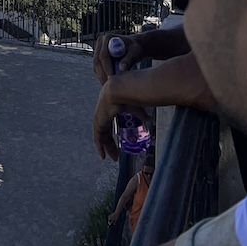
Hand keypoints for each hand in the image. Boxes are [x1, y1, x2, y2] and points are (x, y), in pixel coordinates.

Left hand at [93, 57, 212, 161]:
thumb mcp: (136, 107)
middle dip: (109, 144)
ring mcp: (99, 115)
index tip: (116, 145)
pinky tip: (103, 154)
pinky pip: (98, 135)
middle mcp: (102, 112)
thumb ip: (140, 114)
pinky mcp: (99, 118)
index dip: (111, 136)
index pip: (109, 125)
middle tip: (115, 155)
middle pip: (105, 131)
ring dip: (105, 147)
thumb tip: (148, 119)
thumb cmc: (132, 93)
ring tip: (111, 158)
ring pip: (100, 135)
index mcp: (110, 108)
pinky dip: (100, 145)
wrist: (123, 87)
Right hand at [94, 27, 190, 83]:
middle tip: (108, 86)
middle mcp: (100, 42)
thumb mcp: (135, 52)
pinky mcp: (97, 56)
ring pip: (95, 65)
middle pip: (97, 61)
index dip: (107, 67)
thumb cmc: (136, 48)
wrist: (134, 46)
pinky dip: (101, 75)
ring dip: (101, 76)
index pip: (103, 55)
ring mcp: (97, 49)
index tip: (112, 79)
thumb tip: (122, 69)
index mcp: (107, 38)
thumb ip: (128, 59)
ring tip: (108, 87)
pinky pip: (97, 67)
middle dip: (102, 74)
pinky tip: (107, 83)